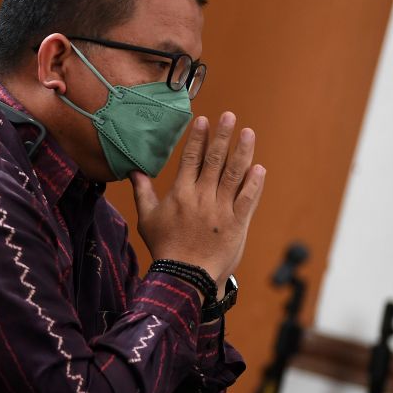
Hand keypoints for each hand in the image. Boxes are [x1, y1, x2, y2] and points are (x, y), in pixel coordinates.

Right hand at [131, 112, 265, 289]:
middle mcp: (202, 197)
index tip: (204, 120)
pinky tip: (259, 168)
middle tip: (230, 116)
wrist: (186, 276)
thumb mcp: (148, 219)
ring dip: (243, 152)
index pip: (190, 159)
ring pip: (235, 174)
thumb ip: (143, 192)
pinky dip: (254, 183)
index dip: (198, 138)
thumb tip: (133, 171)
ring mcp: (221, 209)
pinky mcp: (237, 223)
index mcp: (180, 194)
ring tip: (248, 133)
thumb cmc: (165, 248)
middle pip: (215, 160)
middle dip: (223, 136)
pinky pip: (248, 199)